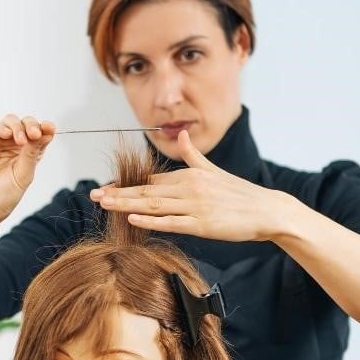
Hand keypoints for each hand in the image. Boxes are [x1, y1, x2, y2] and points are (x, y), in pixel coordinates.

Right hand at [0, 114, 55, 232]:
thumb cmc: (3, 196)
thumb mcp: (23, 176)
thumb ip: (32, 154)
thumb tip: (44, 133)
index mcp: (26, 153)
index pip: (38, 135)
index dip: (45, 128)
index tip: (50, 128)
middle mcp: (11, 145)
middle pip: (24, 124)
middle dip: (31, 125)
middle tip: (35, 134)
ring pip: (8, 122)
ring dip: (17, 126)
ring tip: (21, 139)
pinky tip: (6, 133)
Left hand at [90, 130, 292, 241]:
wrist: (267, 210)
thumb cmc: (239, 194)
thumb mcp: (214, 170)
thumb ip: (193, 155)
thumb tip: (182, 134)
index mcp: (188, 176)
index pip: (150, 180)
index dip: (125, 184)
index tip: (104, 187)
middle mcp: (188, 188)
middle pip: (145, 191)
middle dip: (117, 193)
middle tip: (93, 195)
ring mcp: (194, 207)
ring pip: (153, 205)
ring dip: (126, 204)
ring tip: (104, 204)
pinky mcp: (202, 225)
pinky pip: (171, 223)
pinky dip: (150, 220)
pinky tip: (132, 218)